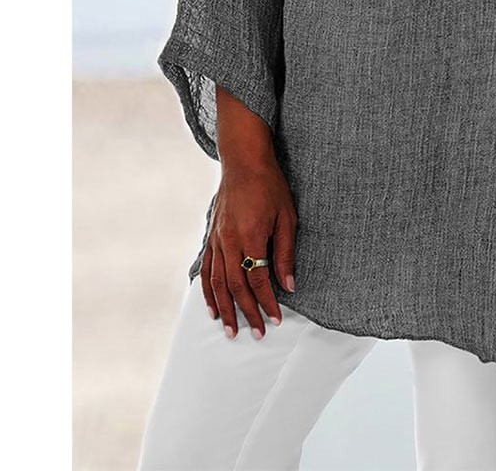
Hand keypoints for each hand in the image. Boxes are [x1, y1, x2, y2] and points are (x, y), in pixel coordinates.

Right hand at [200, 157, 297, 339]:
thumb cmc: (270, 186)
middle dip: (246, 313)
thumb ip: (285, 252)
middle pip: (235, 286)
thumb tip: (289, 285)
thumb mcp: (286, 217)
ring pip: (217, 283)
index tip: (275, 320)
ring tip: (231, 330)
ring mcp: (216, 239)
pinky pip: (206, 270)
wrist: (243, 161)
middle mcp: (229, 241)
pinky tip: (212, 308)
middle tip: (255, 334)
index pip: (258, 279)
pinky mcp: (211, 237)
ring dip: (224, 309)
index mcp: (250, 236)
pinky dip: (208, 292)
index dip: (267, 303)